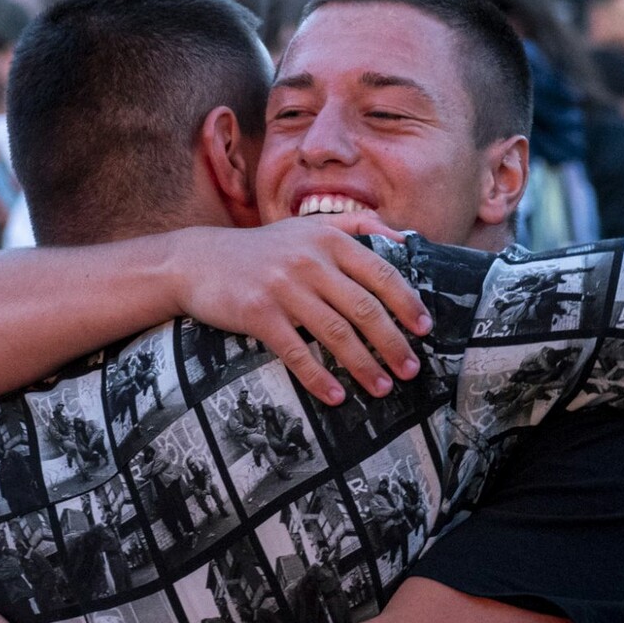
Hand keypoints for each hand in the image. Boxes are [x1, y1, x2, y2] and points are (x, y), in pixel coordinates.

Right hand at [169, 217, 433, 405]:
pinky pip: (296, 352)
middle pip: (364, 307)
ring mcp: (283, 287)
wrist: (198, 261)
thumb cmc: (262, 249)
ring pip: (336, 332)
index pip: (381, 273)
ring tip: (383, 387)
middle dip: (392, 342)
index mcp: (328, 239)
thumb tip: (408, 239)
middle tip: (410, 370)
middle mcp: (309, 261)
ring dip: (363, 364)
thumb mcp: (308, 226)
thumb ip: (357, 226)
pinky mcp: (258, 313)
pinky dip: (319, 377)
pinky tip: (336, 396)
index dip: (407, 303)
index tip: (425, 329)